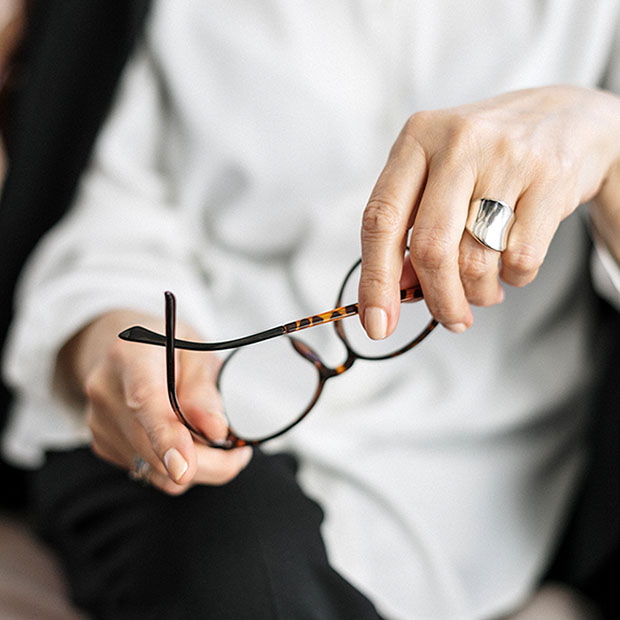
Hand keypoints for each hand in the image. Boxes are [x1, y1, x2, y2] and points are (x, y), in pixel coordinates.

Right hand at [56, 310, 251, 494]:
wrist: (127, 348)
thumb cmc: (169, 347)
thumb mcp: (198, 353)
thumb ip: (205, 390)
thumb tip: (215, 430)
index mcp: (131, 356)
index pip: (145, 400)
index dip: (166, 437)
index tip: (184, 469)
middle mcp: (107, 391)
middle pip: (153, 448)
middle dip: (205, 462)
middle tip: (237, 453)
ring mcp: (100, 422)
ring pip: (154, 471)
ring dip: (194, 467)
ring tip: (211, 439)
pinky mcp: (103, 445)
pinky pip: (148, 473)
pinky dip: (174, 466)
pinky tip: (182, 439)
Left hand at [359, 85, 619, 336]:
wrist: (564, 118)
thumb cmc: (485, 160)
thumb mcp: (437, 178)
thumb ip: (410, 228)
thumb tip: (397, 291)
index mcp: (416, 139)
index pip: (380, 220)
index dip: (375, 281)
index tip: (377, 325)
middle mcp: (457, 143)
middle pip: (431, 248)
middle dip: (438, 300)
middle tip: (451, 320)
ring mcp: (506, 157)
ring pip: (476, 260)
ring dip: (477, 293)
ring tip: (484, 289)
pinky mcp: (550, 177)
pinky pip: (520, 259)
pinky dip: (514, 279)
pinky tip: (512, 265)